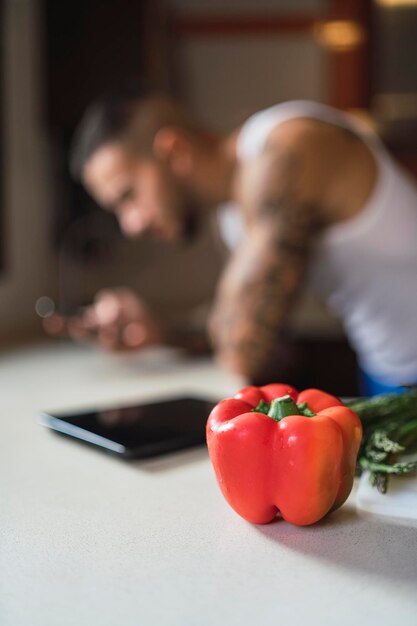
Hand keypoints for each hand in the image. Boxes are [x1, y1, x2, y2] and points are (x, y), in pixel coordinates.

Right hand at [43, 288, 163, 351]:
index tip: (51, 322)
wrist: (158, 329)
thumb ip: (111, 299)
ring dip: (109, 333)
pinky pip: (130, 343)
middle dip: (81, 331)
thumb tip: (103, 308)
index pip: (76, 325)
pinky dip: (133, 336)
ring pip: (107, 341)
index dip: (63, 324)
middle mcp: (102, 339)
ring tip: (115, 327)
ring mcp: (116, 347)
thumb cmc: (136, 313)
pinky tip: (137, 333)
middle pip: (86, 337)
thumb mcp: (122, 298)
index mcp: (97, 327)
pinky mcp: (130, 350)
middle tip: (76, 325)